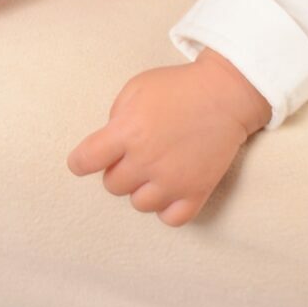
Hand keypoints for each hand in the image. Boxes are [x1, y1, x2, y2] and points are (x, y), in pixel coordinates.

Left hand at [66, 56, 263, 227]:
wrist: (226, 94)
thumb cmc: (178, 88)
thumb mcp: (136, 88)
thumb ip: (116, 117)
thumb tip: (108, 144)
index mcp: (127, 131)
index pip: (85, 161)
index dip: (81, 162)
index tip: (87, 160)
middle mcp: (146, 160)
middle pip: (112, 185)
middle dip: (118, 169)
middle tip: (135, 154)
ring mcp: (173, 179)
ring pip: (139, 204)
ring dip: (142, 189)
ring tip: (155, 170)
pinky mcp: (197, 191)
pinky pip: (171, 219)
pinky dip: (167, 208)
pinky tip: (170, 190)